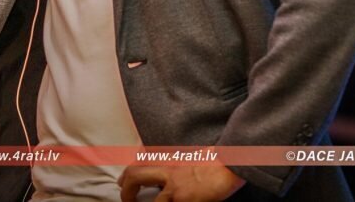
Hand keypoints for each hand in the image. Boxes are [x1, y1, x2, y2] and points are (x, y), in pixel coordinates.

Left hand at [118, 164, 244, 201]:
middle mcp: (168, 171)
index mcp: (170, 160)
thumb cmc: (217, 159)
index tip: (123, 180)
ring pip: (152, 200)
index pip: (141, 161)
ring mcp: (176, 187)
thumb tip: (175, 176)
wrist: (231, 160)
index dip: (128, 173)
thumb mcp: (191, 157)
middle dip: (126, 190)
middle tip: (126, 199)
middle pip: (135, 175)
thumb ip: (178, 165)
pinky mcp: (185, 199)